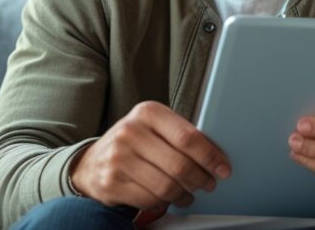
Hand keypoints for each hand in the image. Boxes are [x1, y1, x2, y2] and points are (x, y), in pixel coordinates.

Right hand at [70, 101, 231, 210]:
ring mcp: (118, 158)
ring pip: (167, 186)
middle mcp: (130, 132)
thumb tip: (216, 155)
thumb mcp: (153, 126)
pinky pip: (151, 199)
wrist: (91, 162)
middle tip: (209, 183)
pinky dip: (165, 202)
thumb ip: (180, 134)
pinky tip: (168, 198)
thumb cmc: (133, 143)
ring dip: (185, 194)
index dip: (211, 156)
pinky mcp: (112, 182)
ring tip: (189, 193)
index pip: (188, 136)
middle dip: (201, 179)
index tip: (223, 168)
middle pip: (180, 164)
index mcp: (147, 112)